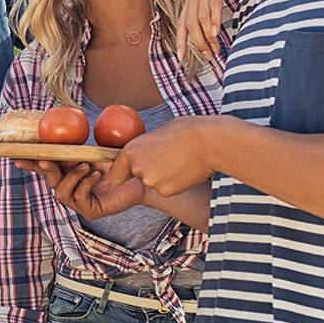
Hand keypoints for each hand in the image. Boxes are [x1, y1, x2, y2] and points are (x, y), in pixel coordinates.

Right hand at [15, 159, 145, 221]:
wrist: (138, 180)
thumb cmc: (116, 167)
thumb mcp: (93, 155)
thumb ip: (76, 152)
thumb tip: (59, 138)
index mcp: (68, 175)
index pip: (46, 170)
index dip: (31, 165)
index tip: (18, 159)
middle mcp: (70, 190)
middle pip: (49, 180)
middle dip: (47, 170)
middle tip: (46, 160)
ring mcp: (78, 203)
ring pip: (60, 192)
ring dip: (71, 177)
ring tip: (85, 166)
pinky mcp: (90, 211)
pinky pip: (79, 197)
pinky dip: (86, 184)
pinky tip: (96, 176)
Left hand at [106, 116, 221, 194]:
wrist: (208, 142)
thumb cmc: (185, 132)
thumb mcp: (155, 135)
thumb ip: (143, 148)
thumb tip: (139, 154)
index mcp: (130, 151)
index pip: (115, 174)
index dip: (124, 174)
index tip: (130, 174)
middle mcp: (136, 168)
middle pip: (137, 178)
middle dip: (148, 173)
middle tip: (166, 161)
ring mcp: (151, 181)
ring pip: (154, 184)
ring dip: (163, 178)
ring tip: (178, 162)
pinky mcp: (166, 191)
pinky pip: (167, 190)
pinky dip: (175, 184)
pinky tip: (184, 171)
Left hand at [182, 0, 248, 61]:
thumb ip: (211, 1)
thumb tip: (213, 22)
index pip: (181, 22)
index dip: (180, 40)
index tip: (181, 57)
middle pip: (189, 24)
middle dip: (196, 44)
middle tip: (208, 58)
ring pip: (200, 18)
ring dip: (207, 37)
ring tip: (215, 51)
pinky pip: (213, 4)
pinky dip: (213, 20)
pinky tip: (216, 32)